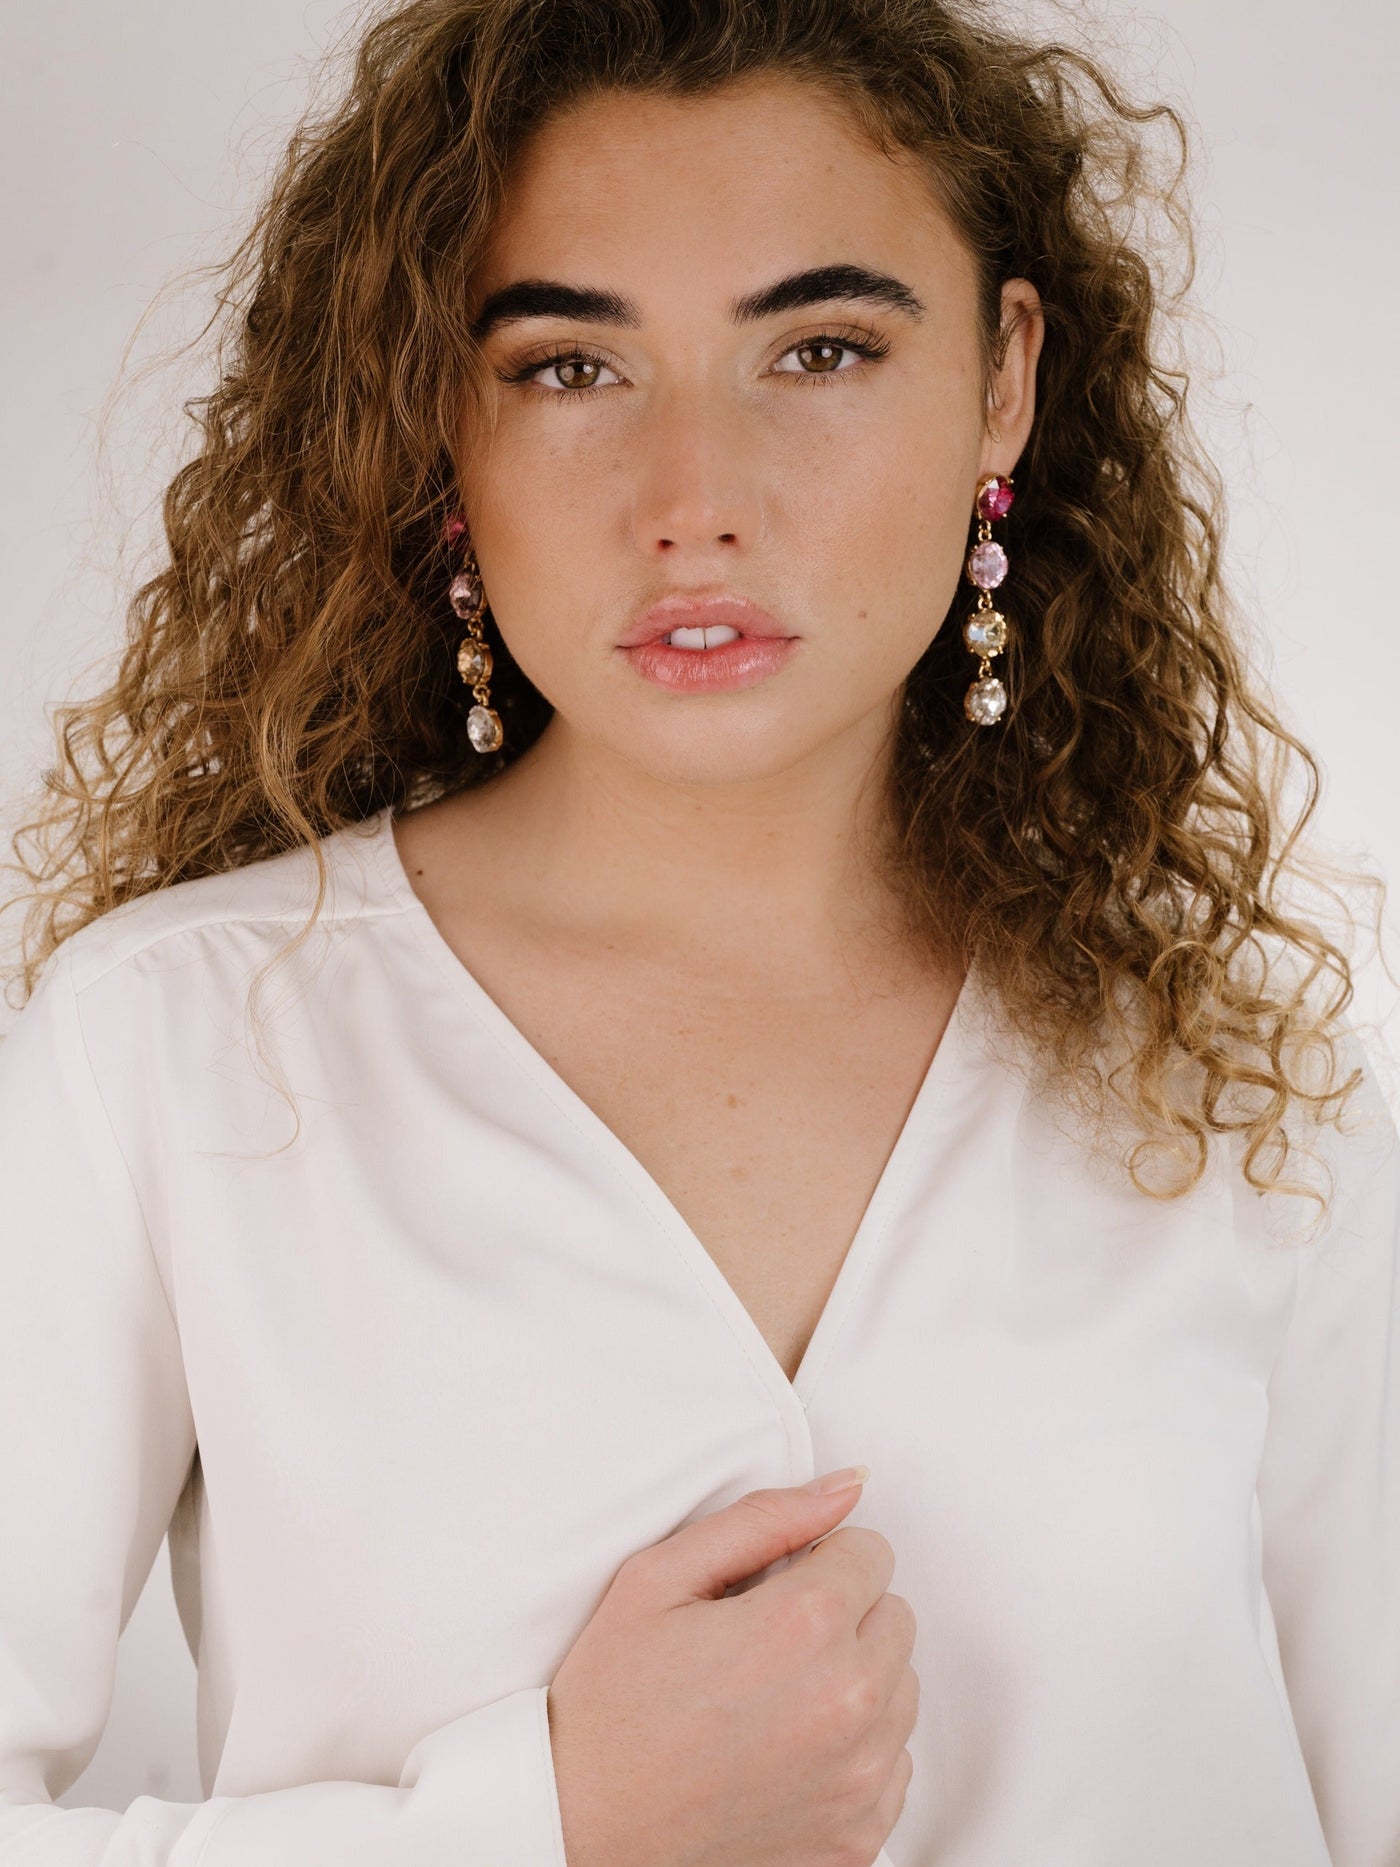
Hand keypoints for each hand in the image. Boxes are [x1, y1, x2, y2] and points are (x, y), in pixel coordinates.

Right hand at [547, 1471, 916, 1866]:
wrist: (578, 1832)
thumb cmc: (609, 1708)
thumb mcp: (659, 1578)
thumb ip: (764, 1519)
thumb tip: (846, 1485)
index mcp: (803, 1626)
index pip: (871, 1551)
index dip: (817, 1560)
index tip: (773, 1589)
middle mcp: (848, 1703)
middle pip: (895, 1616)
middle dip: (842, 1615)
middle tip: (766, 1643)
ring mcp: (860, 1778)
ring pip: (901, 1688)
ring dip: (854, 1680)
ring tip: (774, 1697)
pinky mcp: (859, 1837)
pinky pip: (894, 1765)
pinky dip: (853, 1750)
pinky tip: (786, 1750)